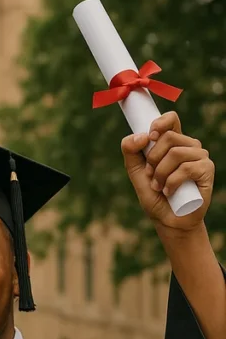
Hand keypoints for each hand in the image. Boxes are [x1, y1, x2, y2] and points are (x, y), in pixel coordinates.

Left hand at [121, 111, 213, 230]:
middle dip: (153, 159)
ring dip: (160, 173)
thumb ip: (131, 151)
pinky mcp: (207, 169)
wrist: (168, 218)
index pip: (171, 120)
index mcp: (173, 143)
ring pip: (175, 153)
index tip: (149, 137)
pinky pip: (186, 168)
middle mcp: (188, 146)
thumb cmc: (154, 195)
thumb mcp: (136, 172)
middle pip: (169, 137)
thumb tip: (140, 135)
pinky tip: (169, 192)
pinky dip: (171, 182)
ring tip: (159, 187)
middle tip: (151, 175)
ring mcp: (200, 157)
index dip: (160, 123)